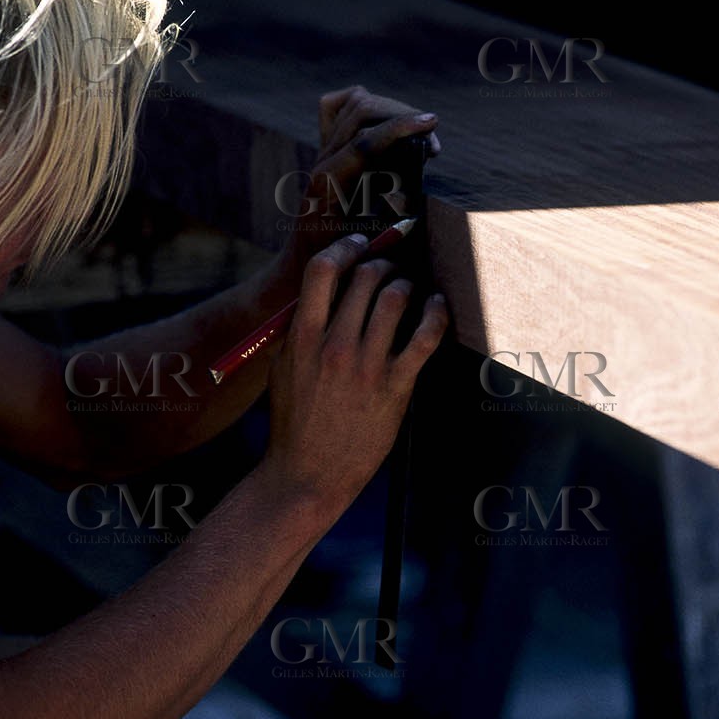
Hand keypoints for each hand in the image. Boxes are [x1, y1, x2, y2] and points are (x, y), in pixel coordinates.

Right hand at [263, 233, 449, 508]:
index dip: (345, 247)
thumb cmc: (293, 423)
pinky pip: (424, 337)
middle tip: (390, 267)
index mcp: (300, 336)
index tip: (358, 244)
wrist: (307, 475)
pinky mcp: (394, 387)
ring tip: (410, 286)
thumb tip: (320, 294)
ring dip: (406, 283)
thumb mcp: (282, 369)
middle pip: (365, 277)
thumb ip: (299, 331)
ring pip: (395, 298)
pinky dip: (435, 313)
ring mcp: (366, 366)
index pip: (322, 269)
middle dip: (382, 263)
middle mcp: (334, 345)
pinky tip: (436, 305)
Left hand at [275, 86, 441, 281]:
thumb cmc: (339, 260)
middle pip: (361, 110)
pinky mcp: (327, 147)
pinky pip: (338, 107)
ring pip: (354, 102)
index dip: (400, 128)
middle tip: (432, 145)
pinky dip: (364, 105)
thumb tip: (408, 193)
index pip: (364, 141)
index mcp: (328, 183)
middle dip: (402, 117)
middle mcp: (322, 160)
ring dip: (391, 110)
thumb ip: (386, 222)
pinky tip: (385, 122)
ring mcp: (323, 151)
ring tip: (418, 133)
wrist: (304, 260)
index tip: (431, 122)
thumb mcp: (366, 246)